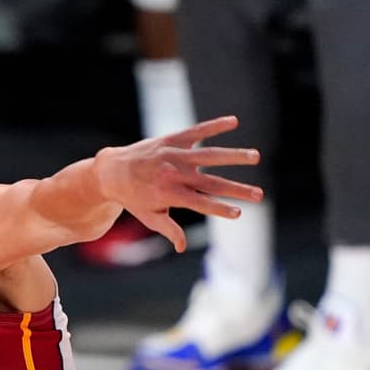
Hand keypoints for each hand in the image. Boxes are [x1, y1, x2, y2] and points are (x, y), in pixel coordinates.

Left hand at [94, 115, 262, 252]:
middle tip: (259, 194)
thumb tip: (182, 247)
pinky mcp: (171, 139)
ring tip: (255, 156)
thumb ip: (168, 229)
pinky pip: (196, 131)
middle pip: (211, 183)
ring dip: (233, 156)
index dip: (219, 209)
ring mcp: (173, 155)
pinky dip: (214, 126)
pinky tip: (234, 121)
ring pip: (209, 155)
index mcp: (169, 195)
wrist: (111, 171)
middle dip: (236, 189)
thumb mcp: (149, 217)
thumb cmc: (132, 198)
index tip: (239, 213)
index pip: (200, 203)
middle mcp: (173, 174)